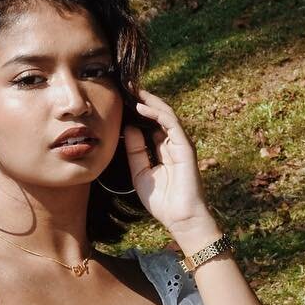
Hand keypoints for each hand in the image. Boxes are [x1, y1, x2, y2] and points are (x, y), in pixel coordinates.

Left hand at [121, 88, 216, 240]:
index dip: (135, 112)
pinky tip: (141, 106)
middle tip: (124, 86)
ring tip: (131, 89)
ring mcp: (179, 143)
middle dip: (142, 100)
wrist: (180, 218)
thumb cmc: (162, 200)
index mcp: (161, 150)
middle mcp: (172, 143)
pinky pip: (170, 123)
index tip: (119, 101)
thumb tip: (128, 127)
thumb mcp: (140, 172)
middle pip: (157, 115)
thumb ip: (134, 150)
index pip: (148, 124)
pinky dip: (156, 112)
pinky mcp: (185, 145)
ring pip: (165, 114)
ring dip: (148, 100)